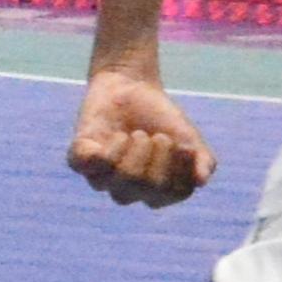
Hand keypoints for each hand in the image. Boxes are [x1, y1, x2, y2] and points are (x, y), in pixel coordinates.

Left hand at [68, 68, 214, 206]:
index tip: (183, 145)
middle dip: (159, 158)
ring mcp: (101, 177)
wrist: (130, 86)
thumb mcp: (187, 136)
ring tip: (139, 135)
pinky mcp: (80, 159)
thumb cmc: (160, 118)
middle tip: (159, 137)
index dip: (180, 170)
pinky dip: (111, 151)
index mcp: (156, 191)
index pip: (171, 194)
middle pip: (145, 190)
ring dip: (136, 153)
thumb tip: (201, 180)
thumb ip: (201, 158)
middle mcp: (127, 190)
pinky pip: (91, 167)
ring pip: (119, 181)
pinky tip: (119, 137)